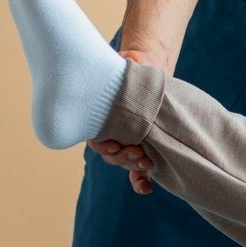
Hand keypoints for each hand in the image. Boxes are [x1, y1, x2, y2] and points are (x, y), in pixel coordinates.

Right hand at [89, 49, 163, 193]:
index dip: (104, 146)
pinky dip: (140, 181)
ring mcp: (127, 143)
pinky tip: (147, 189)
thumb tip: (129, 57)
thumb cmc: (132, 69)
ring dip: (134, 167)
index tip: (116, 144)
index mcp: (101, 118)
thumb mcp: (128, 63)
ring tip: (147, 163)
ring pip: (125, 163)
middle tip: (137, 153)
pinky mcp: (143, 149)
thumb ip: (127, 62)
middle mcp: (111, 133)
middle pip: (111, 155)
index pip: (96, 139)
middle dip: (122, 158)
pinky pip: (138, 171)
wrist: (149, 75)